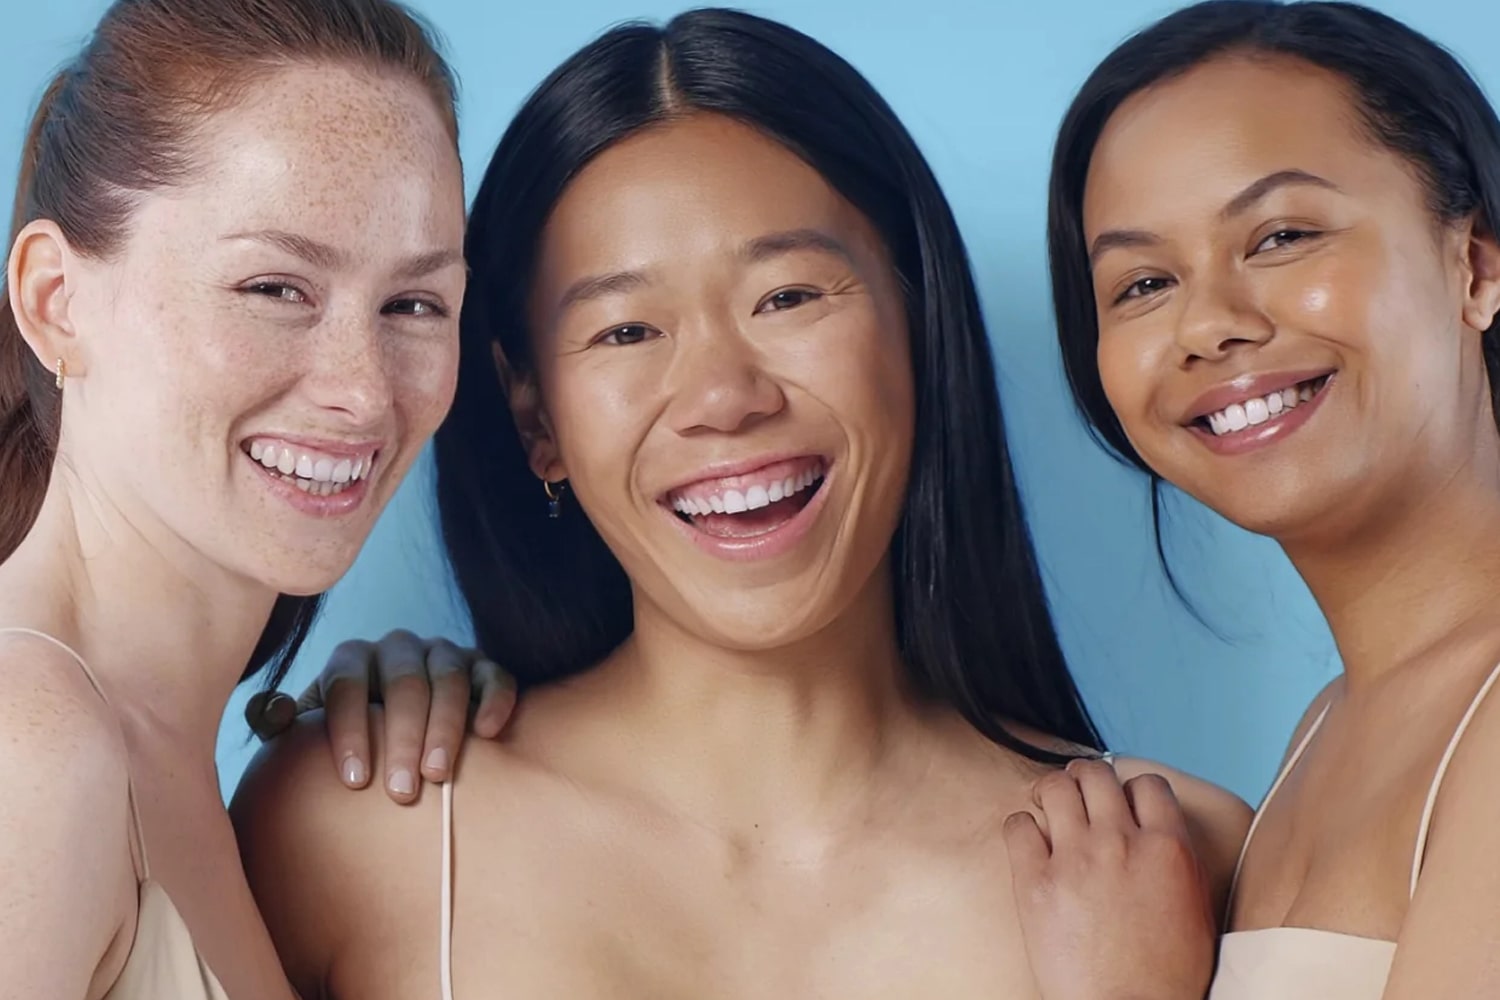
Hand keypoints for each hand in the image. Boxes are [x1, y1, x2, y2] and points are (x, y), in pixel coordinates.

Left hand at [245, 629, 515, 802]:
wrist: (396, 725)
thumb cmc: (349, 737)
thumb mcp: (307, 730)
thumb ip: (281, 723)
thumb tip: (271, 713)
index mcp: (350, 658)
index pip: (346, 684)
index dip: (350, 730)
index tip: (355, 781)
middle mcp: (397, 648)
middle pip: (402, 682)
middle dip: (401, 737)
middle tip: (401, 791)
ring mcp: (443, 653)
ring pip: (448, 678)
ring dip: (445, 726)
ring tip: (438, 775)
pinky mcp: (482, 666)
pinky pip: (494, 675)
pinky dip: (494, 700)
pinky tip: (488, 734)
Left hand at [1003, 759, 1215, 999]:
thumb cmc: (1167, 974)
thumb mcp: (1195, 908)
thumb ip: (1176, 859)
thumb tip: (1157, 830)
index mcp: (1168, 848)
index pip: (1147, 783)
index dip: (1131, 789)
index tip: (1120, 802)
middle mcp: (1121, 842)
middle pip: (1096, 773)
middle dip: (1086, 778)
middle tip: (1078, 791)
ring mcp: (1076, 859)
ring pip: (1055, 786)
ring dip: (1052, 791)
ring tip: (1049, 807)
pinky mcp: (1036, 882)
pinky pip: (1018, 825)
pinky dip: (1022, 827)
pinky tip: (1029, 842)